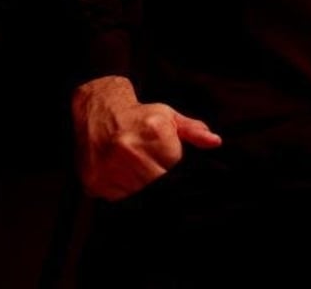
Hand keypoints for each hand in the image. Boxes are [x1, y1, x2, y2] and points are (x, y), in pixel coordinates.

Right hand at [72, 75, 221, 200]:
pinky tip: (122, 173)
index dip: (171, 164)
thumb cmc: (140, 117)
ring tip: (135, 166)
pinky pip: (118, 197)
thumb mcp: (169, 118)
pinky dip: (123, 190)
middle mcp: (131, 150)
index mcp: (154, 134)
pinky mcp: (94, 181)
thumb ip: (193, 131)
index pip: (174, 166)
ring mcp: (110, 167)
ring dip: (140, 184)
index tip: (164, 156)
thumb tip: (215, 142)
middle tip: (149, 161)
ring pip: (138, 192)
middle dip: (157, 175)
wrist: (101, 113)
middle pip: (157, 182)